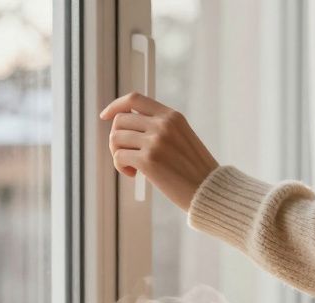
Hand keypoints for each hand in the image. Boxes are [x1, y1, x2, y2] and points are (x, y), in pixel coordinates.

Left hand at [99, 93, 218, 210]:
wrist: (209, 191)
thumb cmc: (195, 170)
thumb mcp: (182, 138)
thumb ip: (160, 128)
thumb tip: (124, 126)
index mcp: (172, 116)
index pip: (134, 99)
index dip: (115, 106)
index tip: (105, 116)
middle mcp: (163, 125)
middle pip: (120, 120)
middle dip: (117, 138)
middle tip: (126, 155)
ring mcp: (155, 142)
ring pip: (116, 138)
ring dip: (118, 154)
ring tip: (132, 167)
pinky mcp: (148, 161)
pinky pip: (119, 157)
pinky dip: (121, 167)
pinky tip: (134, 175)